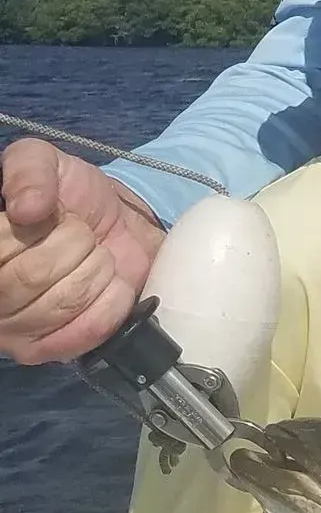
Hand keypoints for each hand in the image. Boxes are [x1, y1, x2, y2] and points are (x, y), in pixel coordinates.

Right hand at [0, 139, 163, 363]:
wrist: (117, 226)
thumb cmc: (70, 196)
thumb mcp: (43, 162)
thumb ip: (28, 171)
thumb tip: (25, 209)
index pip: (1, 250)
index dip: (38, 227)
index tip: (51, 214)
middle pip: (29, 278)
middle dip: (72, 243)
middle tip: (80, 233)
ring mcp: (12, 331)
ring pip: (61, 304)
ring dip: (94, 269)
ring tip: (93, 255)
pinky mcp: (49, 350)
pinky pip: (87, 329)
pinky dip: (112, 299)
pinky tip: (109, 283)